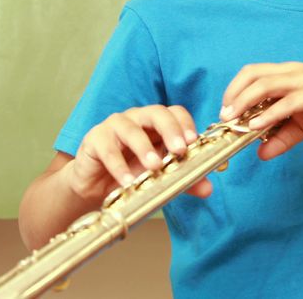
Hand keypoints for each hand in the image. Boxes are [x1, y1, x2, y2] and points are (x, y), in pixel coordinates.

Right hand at [68, 105, 212, 201]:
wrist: (96, 188)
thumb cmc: (131, 174)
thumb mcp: (160, 178)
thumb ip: (184, 180)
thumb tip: (207, 188)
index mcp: (157, 124)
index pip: (175, 112)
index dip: (186, 124)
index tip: (194, 142)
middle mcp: (137, 119)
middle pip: (156, 113)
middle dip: (170, 130)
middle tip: (179, 150)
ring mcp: (115, 126)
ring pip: (131, 128)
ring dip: (144, 148)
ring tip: (154, 167)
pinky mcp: (95, 139)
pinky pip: (107, 148)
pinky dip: (118, 166)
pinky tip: (127, 181)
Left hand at [219, 62, 302, 159]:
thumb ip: (281, 138)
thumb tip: (261, 153)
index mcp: (285, 75)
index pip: (251, 74)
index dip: (233, 90)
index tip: (224, 112)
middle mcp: (291, 72)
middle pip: (252, 75)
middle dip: (233, 95)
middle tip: (224, 117)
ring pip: (266, 84)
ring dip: (245, 101)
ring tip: (234, 120)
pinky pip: (288, 101)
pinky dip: (270, 113)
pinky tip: (258, 126)